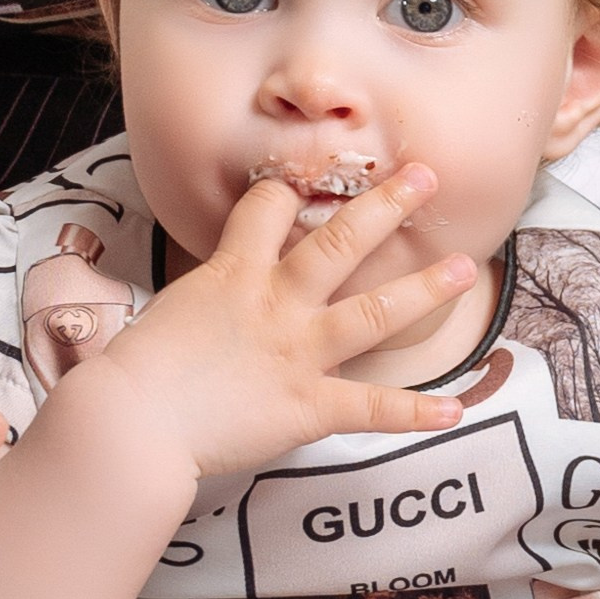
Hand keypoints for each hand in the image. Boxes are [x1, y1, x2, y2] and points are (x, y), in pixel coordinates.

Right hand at [93, 164, 475, 480]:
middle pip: (341, 241)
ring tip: (466, 268)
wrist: (133, 421)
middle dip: (387, 206)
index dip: (288, 192)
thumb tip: (204, 309)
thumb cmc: (133, 373)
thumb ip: (201, 303)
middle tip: (427, 177)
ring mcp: (298, 352)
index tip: (308, 184)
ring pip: (374, 312)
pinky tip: (455, 408)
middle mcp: (276, 303)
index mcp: (233, 273)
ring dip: (424, 289)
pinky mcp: (308, 406)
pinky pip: (373, 408)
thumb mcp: (166, 313)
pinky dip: (416, 412)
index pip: (268, 208)